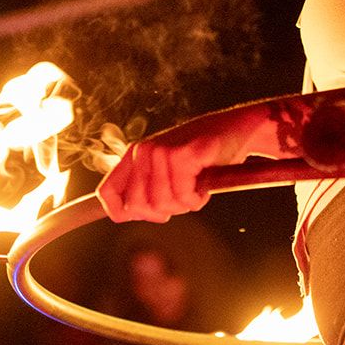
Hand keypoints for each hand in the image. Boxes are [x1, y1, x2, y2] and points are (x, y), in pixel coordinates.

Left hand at [97, 108, 261, 222]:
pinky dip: (197, 198)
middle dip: (164, 210)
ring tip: (196, 189)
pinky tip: (204, 186)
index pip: (107, 193)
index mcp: (135, 154)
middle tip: (183, 198)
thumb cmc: (204, 155)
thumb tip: (123, 214)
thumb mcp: (167, 169)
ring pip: (162, 203)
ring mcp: (162, 151)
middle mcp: (144, 151)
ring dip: (184, 204)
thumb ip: (145, 187)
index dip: (123, 212)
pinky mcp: (183, 154)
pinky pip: (183, 195)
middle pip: (138, 205)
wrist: (237, 129)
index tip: (148, 214)